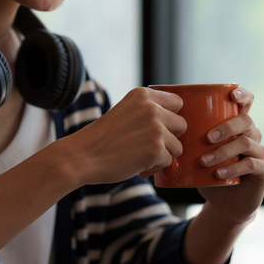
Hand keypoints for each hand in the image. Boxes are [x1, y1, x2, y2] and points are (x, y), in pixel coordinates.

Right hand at [60, 87, 186, 184]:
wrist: (82, 156)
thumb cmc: (103, 139)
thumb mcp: (126, 112)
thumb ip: (148, 112)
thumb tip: (178, 123)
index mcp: (143, 95)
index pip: (177, 102)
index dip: (172, 118)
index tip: (161, 128)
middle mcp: (152, 108)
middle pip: (182, 124)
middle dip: (170, 138)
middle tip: (149, 146)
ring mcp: (155, 129)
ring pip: (178, 146)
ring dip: (164, 155)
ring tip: (142, 157)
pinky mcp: (156, 150)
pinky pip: (169, 162)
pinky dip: (155, 167)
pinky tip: (139, 166)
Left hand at [196, 87, 263, 224]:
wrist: (224, 204)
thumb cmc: (208, 174)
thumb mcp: (195, 154)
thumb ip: (185, 140)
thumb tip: (157, 128)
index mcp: (237, 125)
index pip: (247, 102)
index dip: (242, 94)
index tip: (231, 94)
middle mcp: (252, 134)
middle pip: (245, 121)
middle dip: (225, 127)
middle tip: (206, 138)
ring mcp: (260, 152)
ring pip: (246, 143)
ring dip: (223, 151)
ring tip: (204, 161)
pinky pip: (251, 164)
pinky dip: (233, 168)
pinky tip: (219, 173)